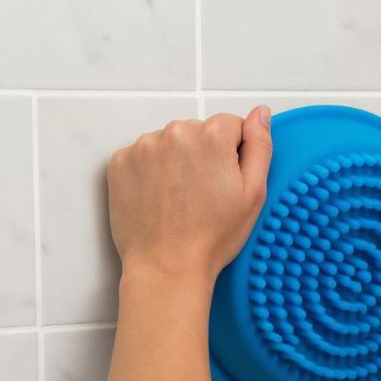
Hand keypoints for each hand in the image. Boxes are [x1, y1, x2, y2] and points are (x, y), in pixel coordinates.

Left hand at [107, 105, 273, 281]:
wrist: (166, 267)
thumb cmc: (213, 236)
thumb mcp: (254, 193)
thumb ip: (260, 145)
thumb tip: (260, 113)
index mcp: (211, 136)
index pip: (230, 125)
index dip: (233, 154)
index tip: (226, 181)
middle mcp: (174, 132)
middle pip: (197, 132)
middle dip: (203, 154)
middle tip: (203, 194)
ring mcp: (143, 146)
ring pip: (170, 143)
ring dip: (176, 161)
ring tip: (180, 198)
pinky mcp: (120, 162)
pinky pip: (143, 156)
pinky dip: (151, 171)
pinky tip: (159, 197)